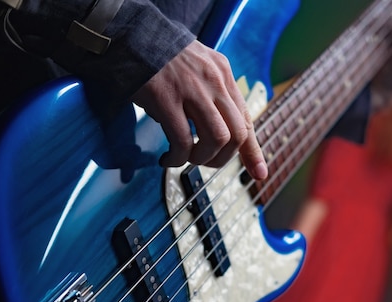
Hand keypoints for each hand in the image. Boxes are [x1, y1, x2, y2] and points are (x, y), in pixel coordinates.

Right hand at [131, 40, 267, 179]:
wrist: (132, 38)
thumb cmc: (163, 61)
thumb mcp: (199, 70)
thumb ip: (213, 96)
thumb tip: (221, 134)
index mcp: (223, 75)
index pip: (246, 119)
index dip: (253, 151)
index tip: (259, 173)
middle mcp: (214, 81)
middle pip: (237, 133)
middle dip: (223, 158)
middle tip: (204, 161)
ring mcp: (192, 89)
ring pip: (216, 139)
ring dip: (202, 158)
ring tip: (185, 157)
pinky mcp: (166, 98)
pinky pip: (181, 140)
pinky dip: (177, 157)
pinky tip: (168, 158)